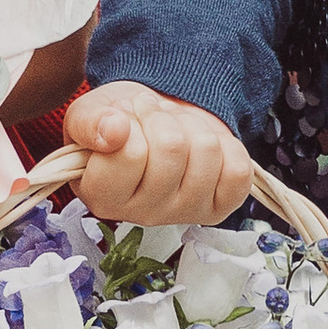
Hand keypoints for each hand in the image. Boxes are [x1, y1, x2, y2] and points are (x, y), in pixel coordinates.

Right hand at [63, 82, 251, 227]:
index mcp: (103, 197)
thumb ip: (89, 123)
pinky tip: (201, 144)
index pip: (130, 153)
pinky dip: (227, 144)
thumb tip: (114, 131)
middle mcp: (143, 215)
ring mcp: (184, 214)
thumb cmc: (118, 123)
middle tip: (152, 117)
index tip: (125, 118)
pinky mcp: (219, 208)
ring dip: (192, 125)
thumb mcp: (88, 114)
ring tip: (175, 126)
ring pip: (207, 152)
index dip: (130, 121)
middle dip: (163, 117)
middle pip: (172, 149)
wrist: (153, 122)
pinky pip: (239, 170)